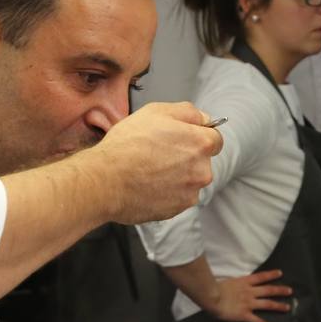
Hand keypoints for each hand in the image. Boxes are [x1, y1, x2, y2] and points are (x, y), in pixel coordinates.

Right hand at [94, 101, 222, 223]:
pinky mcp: (177, 210)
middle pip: (202, 162)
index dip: (196, 136)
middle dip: (186, 157)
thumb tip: (204, 119)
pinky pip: (177, 197)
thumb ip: (188, 112)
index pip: (214, 139)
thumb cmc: (128, 144)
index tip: (180, 138)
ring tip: (149, 170)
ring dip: (177, 176)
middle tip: (158, 153)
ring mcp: (190, 193)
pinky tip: (147, 185)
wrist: (106, 179)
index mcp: (201, 144)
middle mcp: (202, 171)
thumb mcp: (156, 111)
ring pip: (190, 181)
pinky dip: (167, 192)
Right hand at [206, 269, 291, 321]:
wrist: (211, 296)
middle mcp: (249, 292)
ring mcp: (249, 303)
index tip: (280, 273)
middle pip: (268, 290)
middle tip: (290, 291)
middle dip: (280, 290)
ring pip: (267, 304)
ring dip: (278, 306)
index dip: (271, 275)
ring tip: (287, 308)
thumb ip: (233, 283)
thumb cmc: (214, 288)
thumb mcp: (226, 281)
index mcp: (244, 282)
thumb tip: (233, 284)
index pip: (261, 277)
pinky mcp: (245, 315)